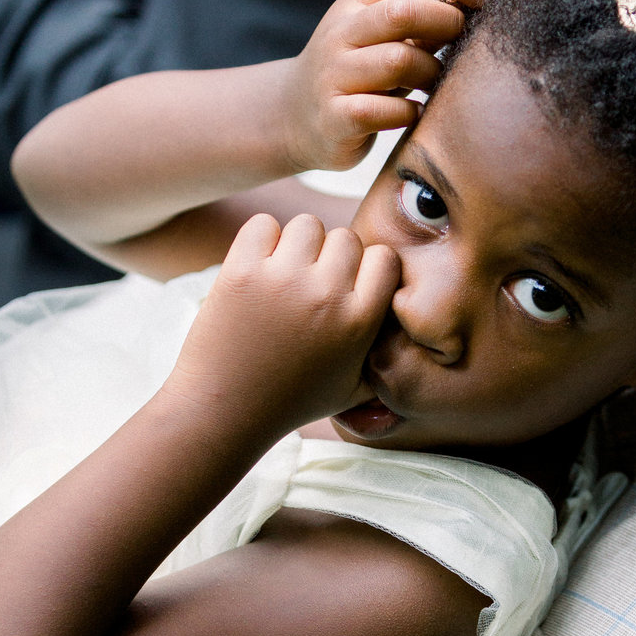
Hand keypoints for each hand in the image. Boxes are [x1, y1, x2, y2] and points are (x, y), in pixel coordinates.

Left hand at [164, 213, 400, 438]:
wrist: (225, 410)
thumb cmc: (291, 401)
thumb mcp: (352, 392)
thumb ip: (386, 365)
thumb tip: (410, 350)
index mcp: (359, 322)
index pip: (384, 258)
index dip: (368, 267)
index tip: (348, 285)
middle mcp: (327, 296)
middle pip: (345, 237)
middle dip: (330, 256)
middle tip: (309, 284)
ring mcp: (283, 280)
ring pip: (306, 225)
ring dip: (296, 244)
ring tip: (282, 276)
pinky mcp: (242, 271)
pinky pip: (263, 224)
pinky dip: (260, 240)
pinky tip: (257, 268)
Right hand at [281, 0, 483, 175]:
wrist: (293, 117)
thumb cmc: (356, 71)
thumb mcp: (376, 32)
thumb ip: (418, 14)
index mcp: (357, 2)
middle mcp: (341, 33)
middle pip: (404, 12)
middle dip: (446, 24)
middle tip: (459, 42)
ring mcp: (335, 75)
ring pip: (399, 61)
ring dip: (431, 73)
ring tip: (432, 82)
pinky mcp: (336, 117)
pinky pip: (388, 111)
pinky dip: (411, 113)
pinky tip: (412, 113)